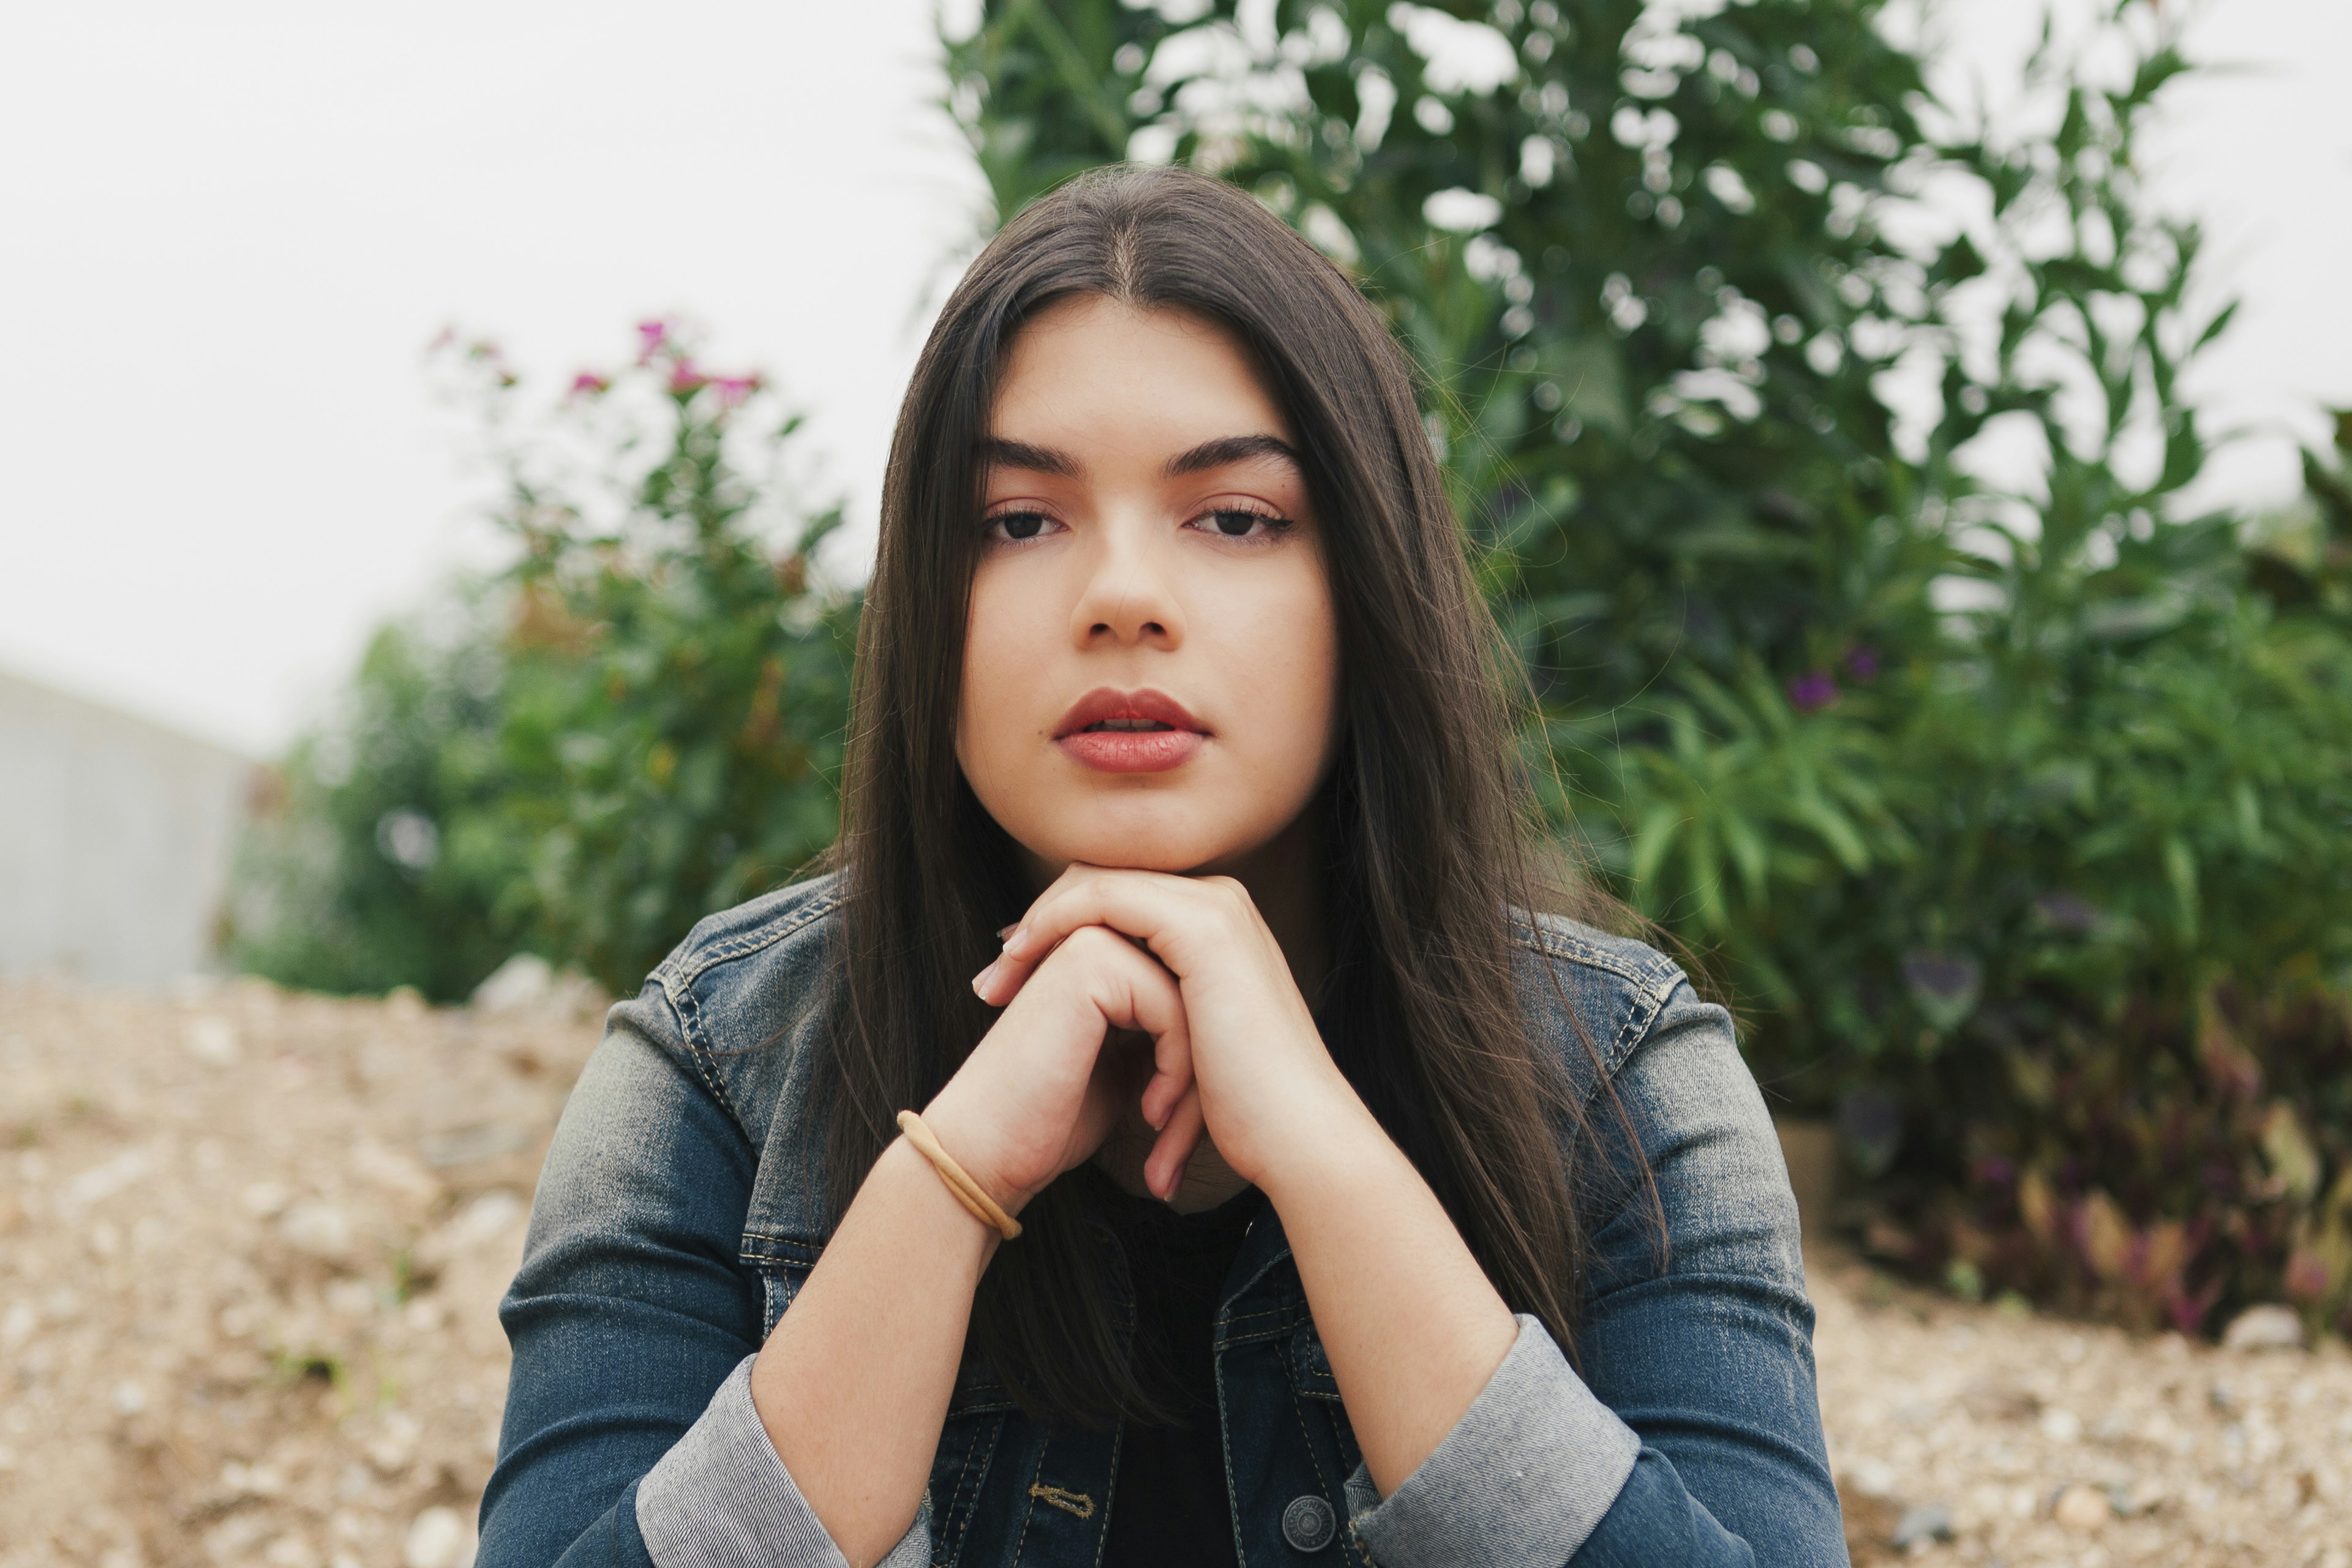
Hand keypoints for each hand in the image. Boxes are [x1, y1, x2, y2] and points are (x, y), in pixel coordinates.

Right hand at [920, 925, 1199, 1215]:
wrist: (990, 1152)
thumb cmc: (1053, 1120)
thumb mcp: (1126, 1066)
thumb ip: (1161, 1029)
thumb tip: (1220, 1027)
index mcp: (1101, 953)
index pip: (1188, 987)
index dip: (1195, 1056)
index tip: (1174, 1120)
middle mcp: (1094, 934)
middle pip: (1195, 988)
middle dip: (1198, 1064)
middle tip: (1175, 1130)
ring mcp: (1088, 940)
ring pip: (1192, 998)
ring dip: (1191, 1074)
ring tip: (1164, 1128)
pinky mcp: (1087, 961)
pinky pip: (1173, 1007)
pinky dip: (1176, 1070)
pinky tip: (1150, 1114)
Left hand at [975, 865, 1368, 1197]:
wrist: (1297, 1137)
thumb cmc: (1246, 1113)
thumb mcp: (1187, 1053)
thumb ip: (1152, 1022)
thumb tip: (1105, 1032)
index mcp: (1217, 927)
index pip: (1118, 901)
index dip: (1057, 930)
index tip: (1010, 976)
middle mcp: (1221, 903)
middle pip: (1102, 884)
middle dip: (1038, 925)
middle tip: (992, 979)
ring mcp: (1216, 908)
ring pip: (1096, 884)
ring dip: (1036, 927)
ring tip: (996, 983)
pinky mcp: (1202, 926)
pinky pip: (1102, 900)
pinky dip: (1053, 926)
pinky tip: (1022, 966)